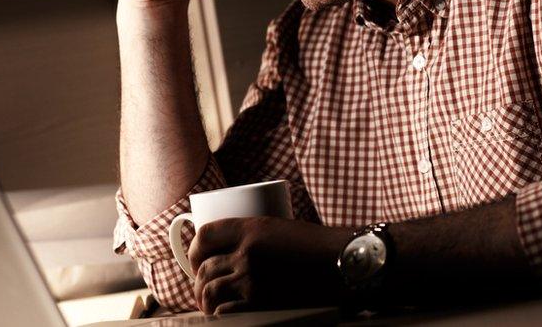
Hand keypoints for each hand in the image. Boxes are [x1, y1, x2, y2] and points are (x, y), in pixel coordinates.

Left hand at [187, 217, 352, 314]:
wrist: (346, 265)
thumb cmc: (318, 246)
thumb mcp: (280, 228)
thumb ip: (253, 236)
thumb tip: (228, 251)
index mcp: (251, 227)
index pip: (205, 235)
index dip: (195, 249)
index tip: (196, 258)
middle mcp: (247, 252)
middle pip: (204, 267)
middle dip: (198, 279)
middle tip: (202, 286)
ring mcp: (252, 280)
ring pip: (210, 291)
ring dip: (204, 299)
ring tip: (208, 303)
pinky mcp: (260, 304)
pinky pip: (225, 312)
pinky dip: (219, 314)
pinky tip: (222, 314)